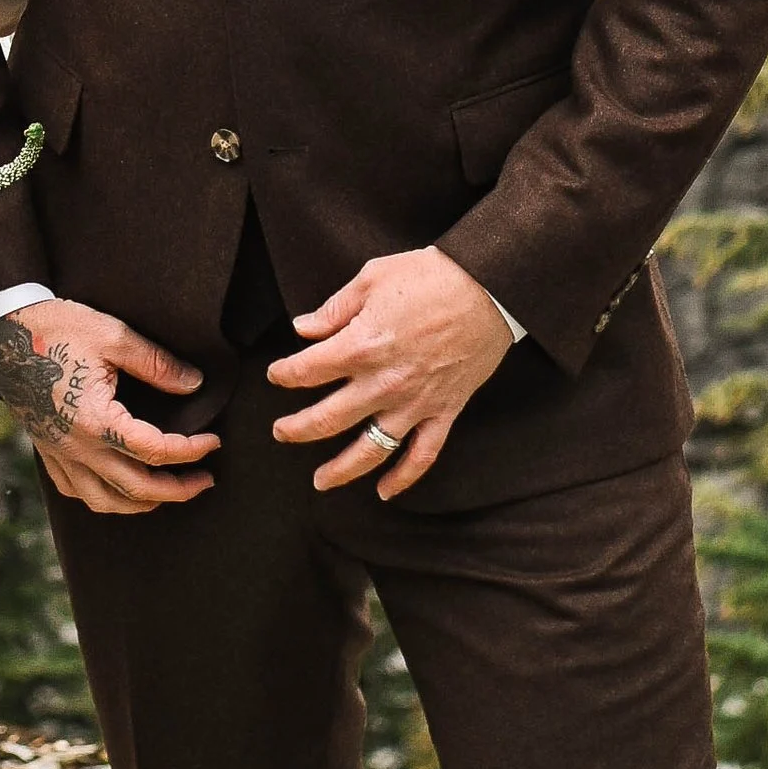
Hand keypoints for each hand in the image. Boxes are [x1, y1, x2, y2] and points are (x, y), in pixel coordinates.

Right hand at [0, 299, 217, 514]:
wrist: (3, 329)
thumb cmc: (57, 328)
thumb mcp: (113, 336)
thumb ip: (157, 363)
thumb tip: (194, 383)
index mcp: (95, 420)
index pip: (154, 451)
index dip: (190, 451)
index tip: (213, 442)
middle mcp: (76, 446)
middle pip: (136, 488)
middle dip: (177, 490)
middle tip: (204, 481)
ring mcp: (58, 453)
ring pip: (104, 501)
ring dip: (142, 504)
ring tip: (167, 494)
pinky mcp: (46, 450)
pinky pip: (75, 491)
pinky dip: (103, 498)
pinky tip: (118, 489)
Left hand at [267, 247, 514, 497]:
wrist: (490, 288)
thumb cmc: (432, 276)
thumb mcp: (372, 278)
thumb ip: (334, 309)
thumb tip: (303, 328)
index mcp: (361, 346)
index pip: (307, 371)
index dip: (284, 374)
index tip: (277, 375)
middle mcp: (383, 383)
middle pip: (328, 419)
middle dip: (298, 429)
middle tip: (281, 432)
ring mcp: (415, 402)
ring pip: (371, 449)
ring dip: (341, 469)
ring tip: (320, 481)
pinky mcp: (444, 411)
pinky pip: (422, 455)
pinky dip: (404, 478)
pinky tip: (385, 492)